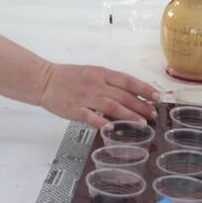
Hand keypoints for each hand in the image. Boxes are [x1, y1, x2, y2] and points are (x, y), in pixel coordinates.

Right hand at [38, 64, 157, 128]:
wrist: (45, 80)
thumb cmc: (70, 77)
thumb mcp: (93, 73)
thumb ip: (110, 83)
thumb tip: (133, 93)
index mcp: (101, 73)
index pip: (127, 80)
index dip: (144, 88)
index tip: (157, 96)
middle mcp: (96, 84)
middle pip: (123, 95)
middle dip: (141, 105)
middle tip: (153, 114)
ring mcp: (85, 97)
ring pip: (111, 106)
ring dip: (128, 115)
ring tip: (141, 123)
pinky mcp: (74, 109)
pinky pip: (90, 117)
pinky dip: (101, 123)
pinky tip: (112, 129)